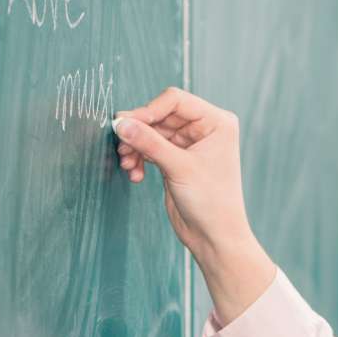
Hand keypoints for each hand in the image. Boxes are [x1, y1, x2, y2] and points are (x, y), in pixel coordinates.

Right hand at [114, 87, 274, 324]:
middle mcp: (205, 129)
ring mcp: (190, 144)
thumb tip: (120, 123)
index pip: (175, 101)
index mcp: (217, 122)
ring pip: (152, 133)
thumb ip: (149, 143)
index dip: (148, 110)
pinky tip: (135, 174)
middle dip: (139, 131)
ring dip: (136, 146)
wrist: (215, 236)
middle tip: (121, 146)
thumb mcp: (179, 168)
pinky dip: (140, 158)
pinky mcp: (177, 159)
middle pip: (160, 116)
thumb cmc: (211, 202)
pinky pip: (151, 148)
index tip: (126, 124)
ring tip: (128, 164)